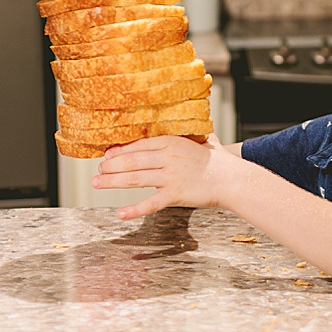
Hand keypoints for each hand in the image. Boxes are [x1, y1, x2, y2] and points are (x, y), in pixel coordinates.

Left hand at [92, 132, 237, 219]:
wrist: (234, 179)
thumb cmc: (220, 161)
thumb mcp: (205, 139)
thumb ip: (194, 131)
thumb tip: (197, 117)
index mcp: (172, 141)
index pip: (139, 144)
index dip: (120, 150)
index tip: (106, 155)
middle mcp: (168, 157)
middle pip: (132, 160)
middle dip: (111, 166)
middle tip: (97, 171)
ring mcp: (171, 176)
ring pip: (135, 178)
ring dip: (113, 181)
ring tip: (97, 184)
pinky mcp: (176, 194)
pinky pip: (151, 203)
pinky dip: (134, 210)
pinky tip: (120, 214)